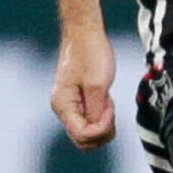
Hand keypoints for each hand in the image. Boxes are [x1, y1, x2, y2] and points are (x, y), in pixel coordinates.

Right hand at [52, 28, 116, 149]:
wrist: (85, 33)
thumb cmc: (91, 53)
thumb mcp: (98, 84)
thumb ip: (96, 111)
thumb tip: (95, 130)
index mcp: (63, 106)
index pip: (82, 135)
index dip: (101, 128)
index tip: (110, 108)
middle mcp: (63, 109)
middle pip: (83, 139)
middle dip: (102, 129)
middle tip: (109, 106)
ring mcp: (70, 106)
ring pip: (88, 131)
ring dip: (103, 122)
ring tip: (107, 100)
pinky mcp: (78, 101)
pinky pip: (90, 119)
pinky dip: (102, 115)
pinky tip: (106, 99)